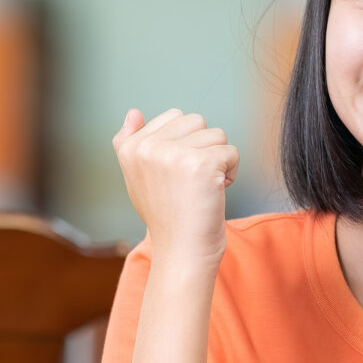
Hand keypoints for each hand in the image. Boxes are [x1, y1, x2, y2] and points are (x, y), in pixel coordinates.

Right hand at [113, 108, 237, 268]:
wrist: (182, 252)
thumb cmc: (166, 216)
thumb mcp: (138, 177)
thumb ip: (132, 142)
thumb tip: (133, 111)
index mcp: (130, 147)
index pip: (174, 116)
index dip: (185, 144)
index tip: (176, 175)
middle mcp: (147, 147)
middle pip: (197, 121)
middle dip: (203, 148)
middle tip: (191, 183)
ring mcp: (172, 154)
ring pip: (217, 135)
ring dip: (218, 161)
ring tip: (202, 188)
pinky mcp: (200, 164)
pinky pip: (231, 152)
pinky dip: (231, 173)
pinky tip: (214, 193)